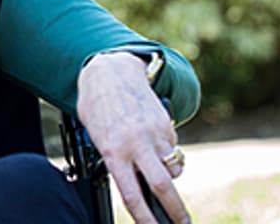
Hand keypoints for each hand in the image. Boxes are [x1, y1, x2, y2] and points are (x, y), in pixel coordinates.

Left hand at [77, 53, 190, 223]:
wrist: (110, 71)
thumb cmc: (97, 106)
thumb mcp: (97, 136)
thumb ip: (115, 159)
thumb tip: (136, 183)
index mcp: (113, 151)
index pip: (132, 194)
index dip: (145, 217)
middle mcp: (136, 144)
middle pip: (163, 187)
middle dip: (176, 210)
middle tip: (182, 223)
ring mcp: (154, 134)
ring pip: (171, 168)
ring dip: (168, 174)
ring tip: (152, 162)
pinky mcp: (166, 124)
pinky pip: (171, 149)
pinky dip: (165, 152)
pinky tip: (150, 137)